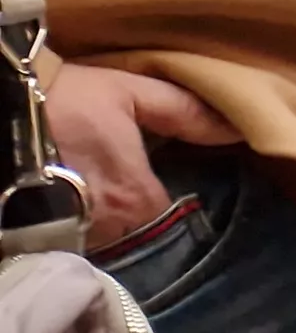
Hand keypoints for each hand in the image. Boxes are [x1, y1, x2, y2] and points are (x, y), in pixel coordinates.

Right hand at [45, 51, 235, 241]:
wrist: (0, 106)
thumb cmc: (66, 99)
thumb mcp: (131, 93)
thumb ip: (184, 112)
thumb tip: (235, 128)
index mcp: (133, 195)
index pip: (167, 218)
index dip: (169, 203)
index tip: (165, 185)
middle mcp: (102, 225)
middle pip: (134, 233)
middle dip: (137, 216)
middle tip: (129, 190)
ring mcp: (65, 233)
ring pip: (101, 239)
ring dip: (105, 222)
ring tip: (99, 196)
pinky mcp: (33, 233)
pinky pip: (67, 239)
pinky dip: (73, 225)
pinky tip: (71, 203)